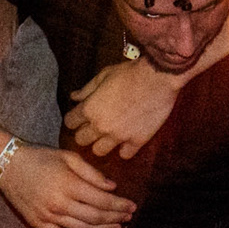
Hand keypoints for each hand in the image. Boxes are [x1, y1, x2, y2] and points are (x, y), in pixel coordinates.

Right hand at [0, 142, 135, 227]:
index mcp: (69, 185)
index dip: (119, 206)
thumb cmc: (41, 157)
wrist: (8, 166)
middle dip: (114, 219)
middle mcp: (59, 204)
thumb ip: (92, 173)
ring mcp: (47, 216)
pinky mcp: (37, 223)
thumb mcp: (68, 157)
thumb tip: (112, 187)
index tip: (132, 206)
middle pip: (94, 217)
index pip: (102, 201)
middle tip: (128, 218)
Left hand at [64, 59, 178, 158]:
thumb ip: (87, 89)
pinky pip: (124, 155)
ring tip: (110, 134)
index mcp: (90, 108)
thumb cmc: (130, 72)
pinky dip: (124, 148)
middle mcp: (101, 126)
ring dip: (102, 143)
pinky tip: (128, 139)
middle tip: (94, 125)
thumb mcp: (104, 75)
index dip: (74, 118)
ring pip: (99, 151)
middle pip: (81, 140)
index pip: (70, 122)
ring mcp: (119, 135)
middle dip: (85, 132)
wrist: (159, 77)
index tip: (81, 116)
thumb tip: (74, 97)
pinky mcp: (137, 140)